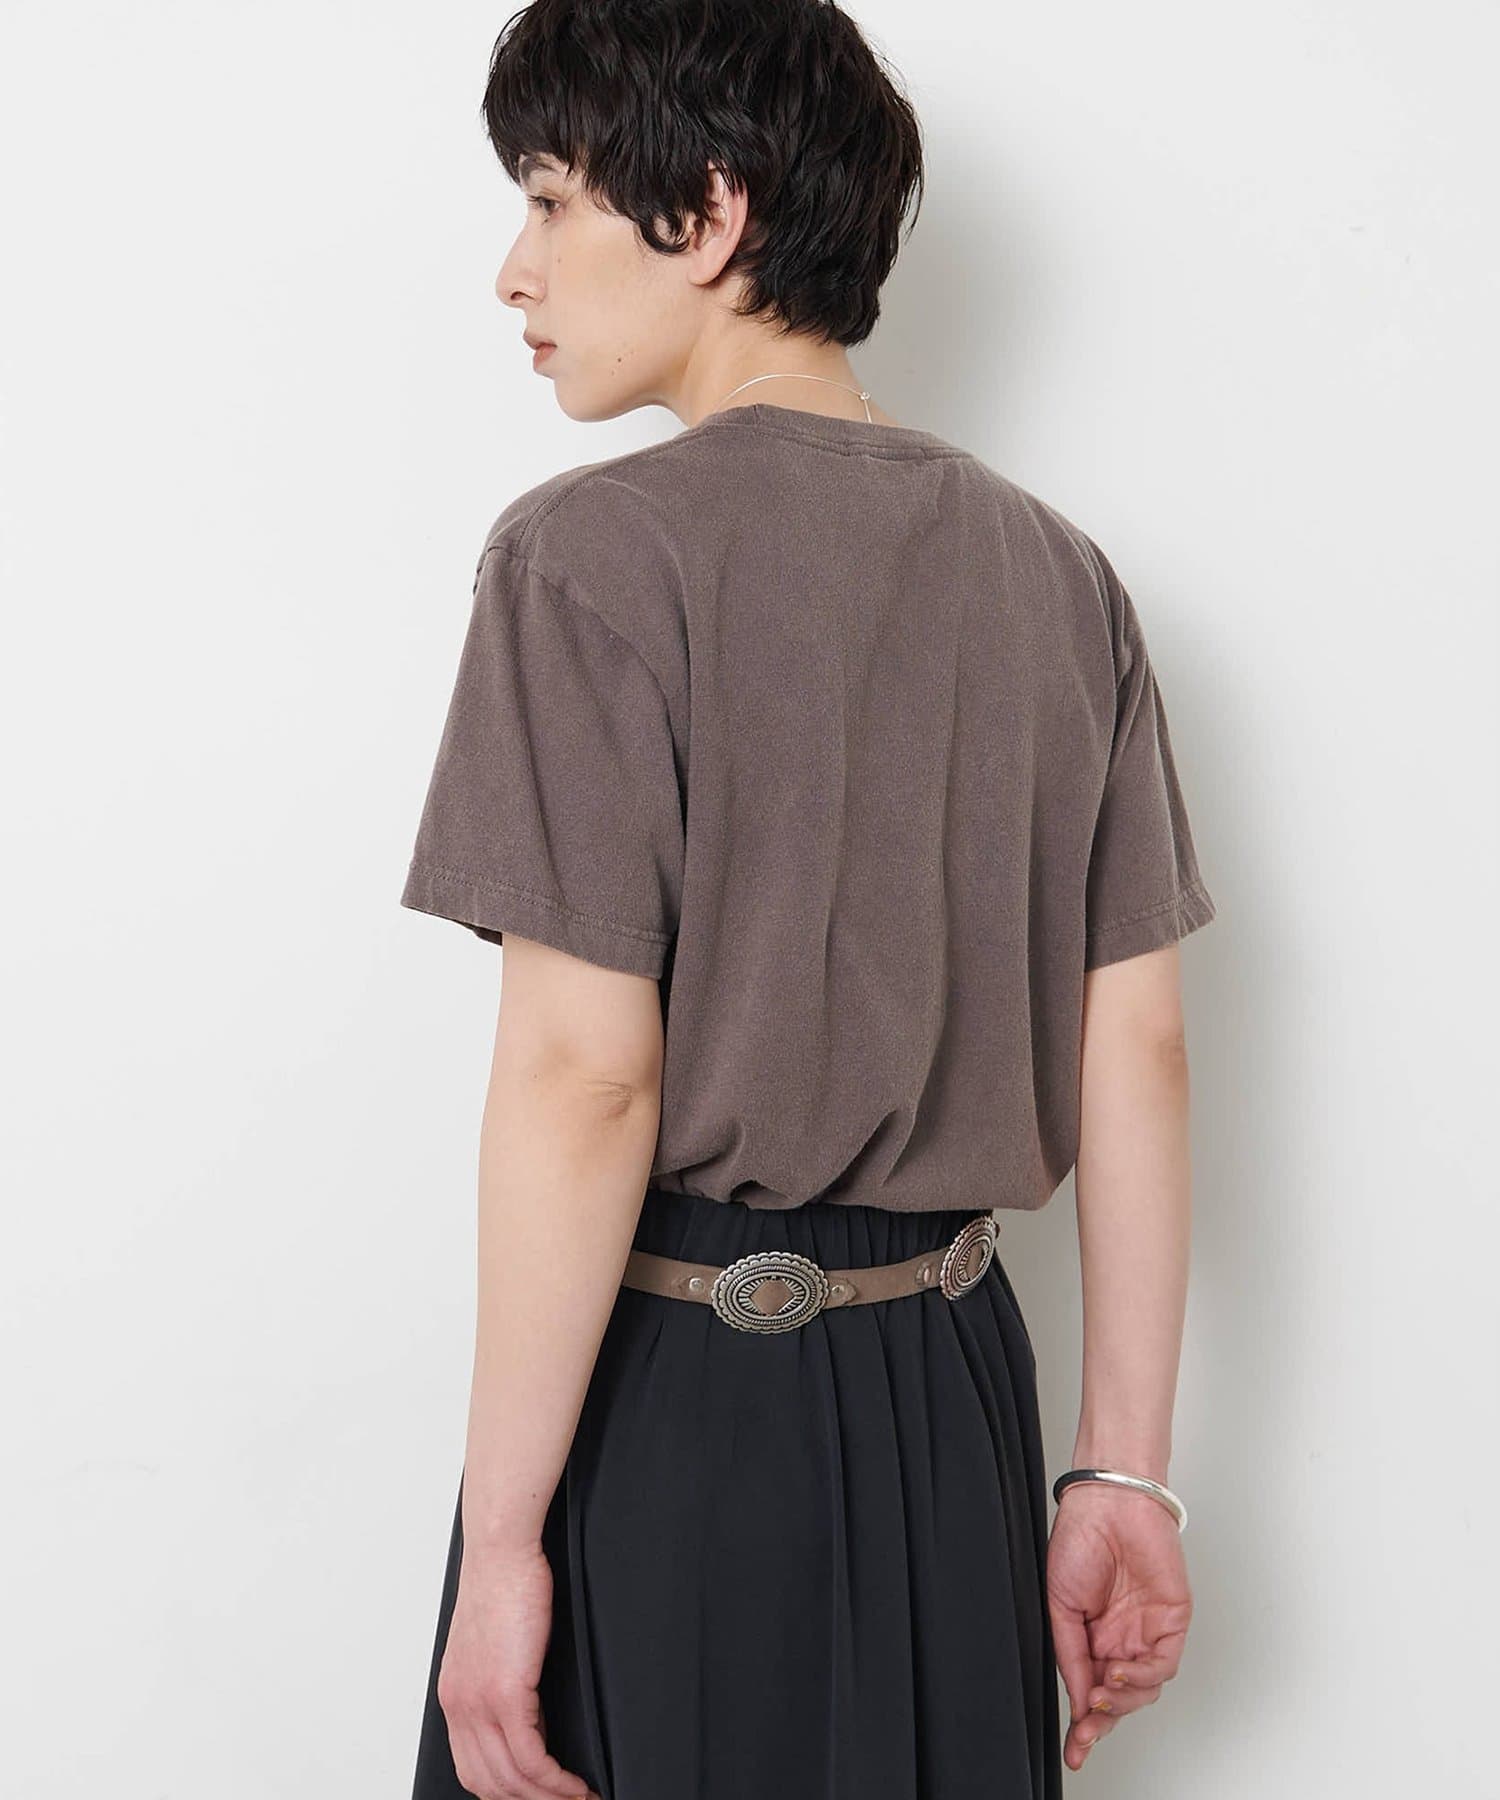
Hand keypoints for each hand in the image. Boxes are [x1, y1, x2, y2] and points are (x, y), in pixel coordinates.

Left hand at [436, 1538, 599, 1799]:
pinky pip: (530, 1758)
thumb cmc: (505, 1581)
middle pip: (490, 1784)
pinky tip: (577, 1784)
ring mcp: (478, 1702)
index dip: (508, 1792)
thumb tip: (530, 1708)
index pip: (473, 1769)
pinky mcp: (505, 1692)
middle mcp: (459, 1705)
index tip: (541, 1794)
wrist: (501, 1548)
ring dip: (550, 1798)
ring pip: (511, 1780)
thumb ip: (502, 1679)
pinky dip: (556, 1781)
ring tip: (581, 1798)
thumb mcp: (494, 1641)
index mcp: (454, 1696)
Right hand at [1046, 1483, 1191, 1772]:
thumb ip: (1071, 1655)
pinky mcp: (1173, 1620)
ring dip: (1122, 1700)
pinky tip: (1121, 1672)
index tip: (1075, 1750)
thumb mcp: (1059, 1604)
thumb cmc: (1078, 1539)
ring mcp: (1148, 1631)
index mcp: (1094, 1636)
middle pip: (1120, 1698)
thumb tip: (1079, 1701)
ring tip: (1102, 1692)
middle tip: (1086, 1734)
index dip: (1085, 1724)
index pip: (1093, 1690)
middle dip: (1103, 1721)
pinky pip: (1164, 1663)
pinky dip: (1143, 1675)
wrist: (1105, 1503)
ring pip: (1144, 1688)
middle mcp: (1122, 1638)